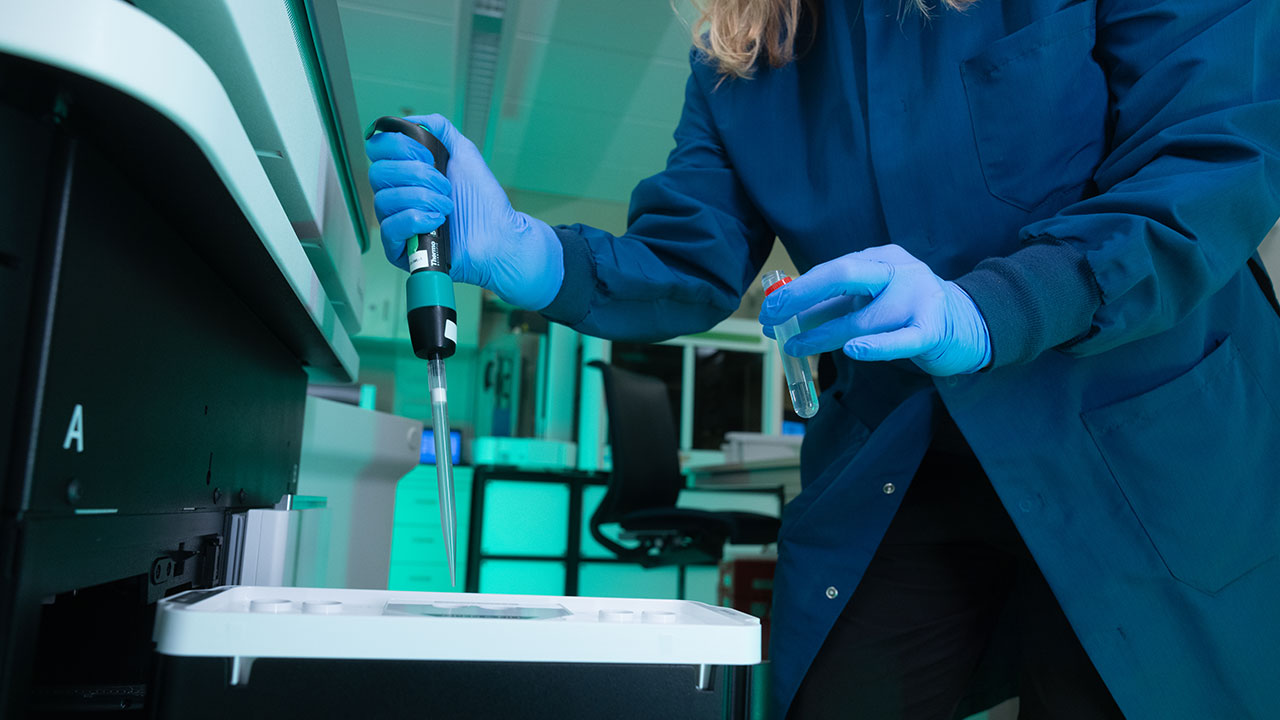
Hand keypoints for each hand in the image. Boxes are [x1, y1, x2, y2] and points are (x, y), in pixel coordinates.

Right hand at [365, 114, 563, 310]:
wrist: (498, 235)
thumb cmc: (483, 201)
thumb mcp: (463, 153)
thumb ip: (440, 130)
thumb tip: (414, 120)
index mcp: (405, 173)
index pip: (377, 149)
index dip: (399, 147)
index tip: (428, 156)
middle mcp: (395, 195)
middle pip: (378, 173)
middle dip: (417, 175)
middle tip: (445, 185)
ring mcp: (395, 222)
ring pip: (384, 199)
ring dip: (422, 198)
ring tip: (447, 205)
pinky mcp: (398, 248)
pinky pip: (390, 227)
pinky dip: (416, 219)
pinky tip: (437, 220)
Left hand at [758, 245, 990, 375]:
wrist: (967, 323)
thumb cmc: (906, 311)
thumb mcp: (871, 299)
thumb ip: (833, 305)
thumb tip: (783, 316)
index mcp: (881, 258)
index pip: (832, 269)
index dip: (797, 290)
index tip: (769, 308)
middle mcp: (900, 271)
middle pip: (844, 274)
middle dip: (802, 294)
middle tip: (772, 316)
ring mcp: (919, 297)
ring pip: (863, 318)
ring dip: (824, 335)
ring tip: (795, 347)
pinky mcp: (933, 329)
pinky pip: (901, 340)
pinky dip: (876, 346)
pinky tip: (852, 351)